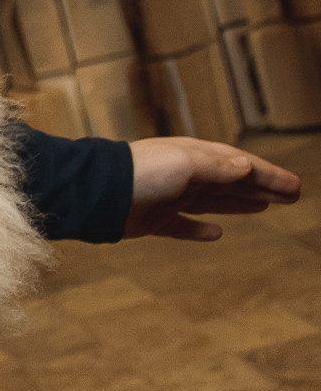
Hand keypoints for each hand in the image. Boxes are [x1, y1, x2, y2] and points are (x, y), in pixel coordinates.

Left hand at [125, 136, 300, 241]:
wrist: (95, 193)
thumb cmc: (140, 172)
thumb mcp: (185, 164)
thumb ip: (216, 167)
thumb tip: (246, 166)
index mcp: (193, 156)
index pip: (239, 164)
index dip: (269, 175)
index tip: (295, 188)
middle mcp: (183, 175)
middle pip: (231, 182)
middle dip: (262, 187)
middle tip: (292, 197)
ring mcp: (168, 198)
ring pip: (212, 202)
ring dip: (239, 204)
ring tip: (265, 207)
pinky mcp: (153, 221)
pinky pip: (182, 227)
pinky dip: (199, 230)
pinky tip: (216, 235)